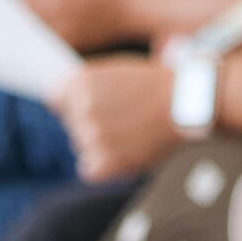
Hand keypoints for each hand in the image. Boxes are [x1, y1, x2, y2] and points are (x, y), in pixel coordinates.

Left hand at [54, 57, 181, 179]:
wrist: (187, 104)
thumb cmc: (156, 86)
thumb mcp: (116, 71)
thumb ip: (85, 85)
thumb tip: (54, 105)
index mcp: (80, 82)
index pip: (58, 100)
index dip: (76, 104)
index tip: (99, 106)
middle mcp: (81, 109)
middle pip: (72, 125)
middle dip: (92, 123)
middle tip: (125, 119)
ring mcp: (92, 137)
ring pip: (82, 147)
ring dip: (101, 144)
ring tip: (131, 133)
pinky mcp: (105, 163)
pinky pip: (90, 169)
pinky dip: (106, 166)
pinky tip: (127, 152)